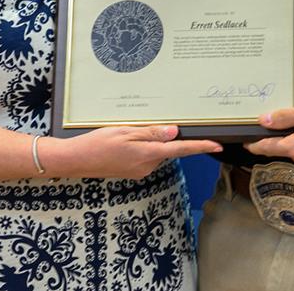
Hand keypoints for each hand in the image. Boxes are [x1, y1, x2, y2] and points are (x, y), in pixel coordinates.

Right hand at [43, 125, 220, 179]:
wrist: (76, 160)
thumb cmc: (97, 143)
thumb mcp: (124, 132)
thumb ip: (150, 132)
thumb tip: (174, 133)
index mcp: (147, 155)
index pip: (180, 150)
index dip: (200, 147)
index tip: (218, 145)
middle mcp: (147, 166)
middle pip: (168, 149)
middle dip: (166, 137)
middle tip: (150, 122)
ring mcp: (139, 171)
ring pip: (156, 152)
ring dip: (151, 141)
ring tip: (129, 130)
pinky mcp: (132, 171)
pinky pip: (145, 156)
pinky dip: (142, 147)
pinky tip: (126, 140)